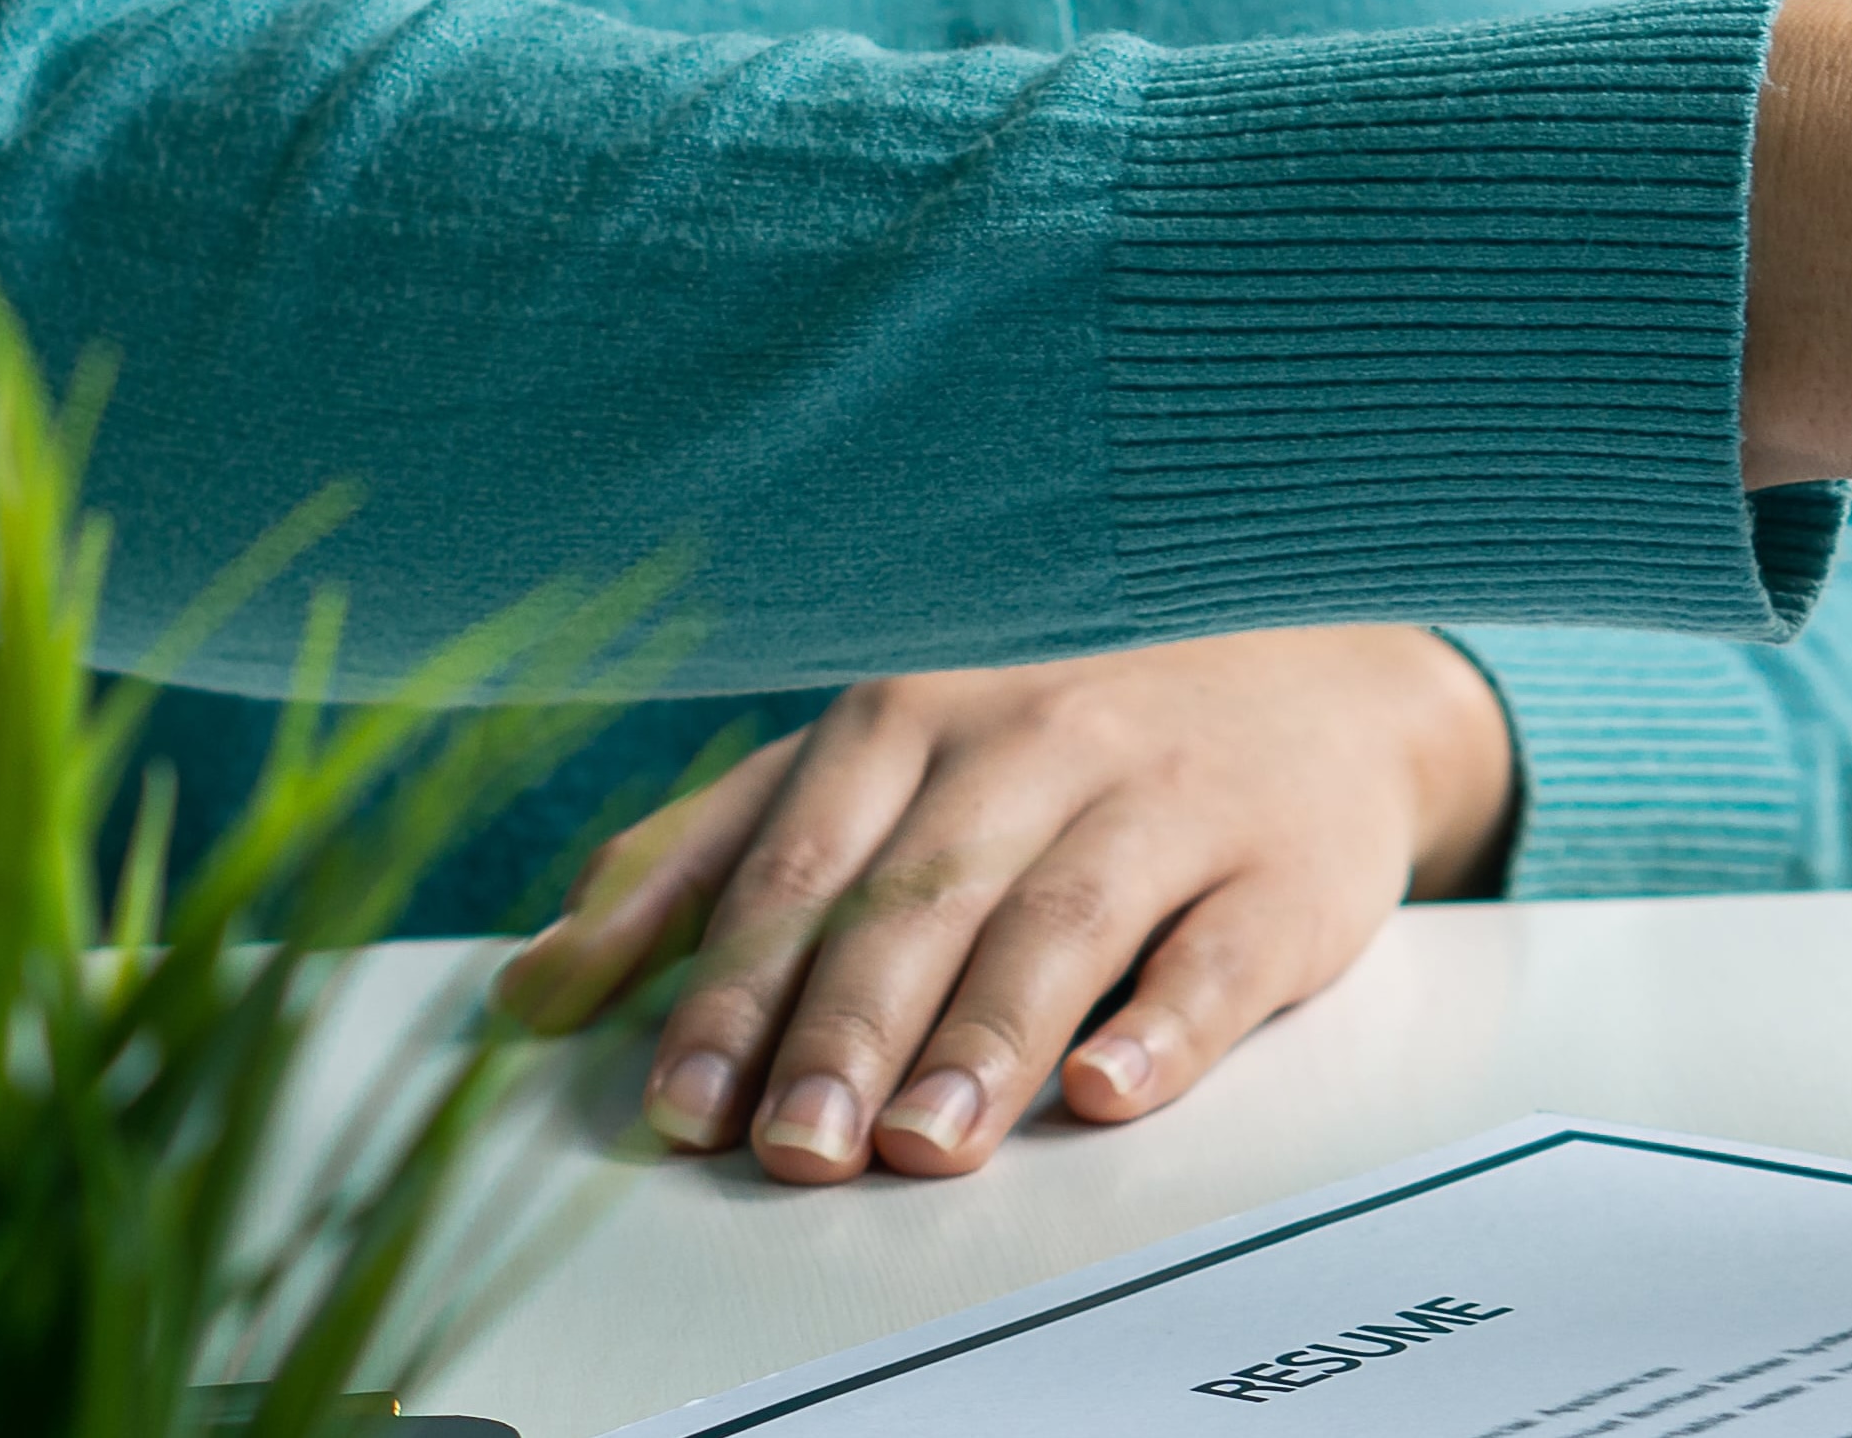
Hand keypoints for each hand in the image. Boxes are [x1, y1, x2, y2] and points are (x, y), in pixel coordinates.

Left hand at [490, 626, 1513, 1182]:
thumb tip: (533, 991)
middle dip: (846, 1030)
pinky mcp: (1280, 874)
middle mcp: (1029, 743)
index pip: (797, 868)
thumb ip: (702, 869)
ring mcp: (1165, 800)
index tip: (685, 1109)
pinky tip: (1106, 1092)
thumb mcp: (867, 776)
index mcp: (904, 725)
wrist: (1319, 702)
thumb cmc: (1054, 763)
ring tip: (924, 1146)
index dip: (734, 993)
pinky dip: (1164, 1026)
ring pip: (1060, 920)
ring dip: (985, 1039)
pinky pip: (1217, 952)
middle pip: (919, 898)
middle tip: (794, 1149)